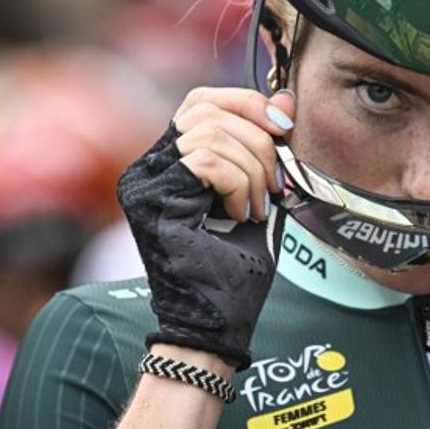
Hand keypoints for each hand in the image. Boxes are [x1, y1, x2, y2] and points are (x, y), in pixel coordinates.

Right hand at [116, 87, 295, 368]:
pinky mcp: (149, 202)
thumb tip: (286, 100)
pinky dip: (237, 182)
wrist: (219, 327)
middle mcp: (147, 169)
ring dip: (251, 168)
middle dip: (257, 138)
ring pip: (208, 132)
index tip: (284, 129)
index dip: (246, 103)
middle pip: (205, 109)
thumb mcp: (261, 194)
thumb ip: (268, 148)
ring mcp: (143, 184)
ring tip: (255, 207)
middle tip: (275, 183)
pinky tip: (241, 214)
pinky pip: (204, 160)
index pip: (202, 102)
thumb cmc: (237, 272)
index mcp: (170, 163)